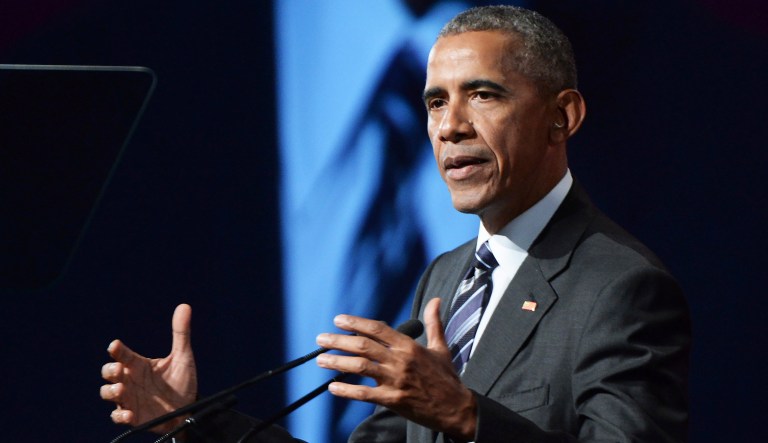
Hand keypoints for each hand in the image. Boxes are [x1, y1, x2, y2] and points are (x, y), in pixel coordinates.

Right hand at [100, 304, 197, 432]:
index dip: (116, 350)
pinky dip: (120, 415)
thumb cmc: (181, 382)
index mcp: (139, 364)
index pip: (122, 354)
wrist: (188, 408)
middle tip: (119, 369)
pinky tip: (129, 414)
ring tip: (121, 389)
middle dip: (109, 370)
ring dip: (111, 391)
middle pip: (109, 373)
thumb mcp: (183, 357)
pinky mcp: (134, 416)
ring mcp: (129, 398)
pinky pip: (118, 416)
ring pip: (108, 393)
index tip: (115, 345)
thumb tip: (185, 306)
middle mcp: (130, 380)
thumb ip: (181, 334)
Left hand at [315, 298, 476, 439]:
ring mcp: (396, 380)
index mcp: (409, 345)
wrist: (457, 408)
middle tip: (320, 339)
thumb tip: (435, 300)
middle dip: (338, 341)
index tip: (338, 320)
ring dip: (337, 363)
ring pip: (360, 367)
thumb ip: (434, 323)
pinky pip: (365, 394)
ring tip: (320, 360)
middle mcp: (400, 360)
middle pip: (363, 345)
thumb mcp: (441, 347)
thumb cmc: (447, 378)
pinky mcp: (393, 400)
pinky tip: (333, 388)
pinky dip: (347, 390)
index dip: (356, 323)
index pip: (377, 329)